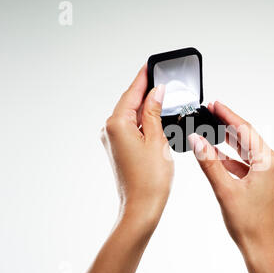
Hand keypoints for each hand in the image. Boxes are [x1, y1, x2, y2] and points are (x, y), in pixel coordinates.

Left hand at [101, 65, 172, 232]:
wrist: (141, 208)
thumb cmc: (150, 180)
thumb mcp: (157, 139)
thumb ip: (154, 112)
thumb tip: (157, 92)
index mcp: (117, 124)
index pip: (132, 93)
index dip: (143, 78)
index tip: (151, 65)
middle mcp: (110, 130)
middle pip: (130, 103)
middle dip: (146, 92)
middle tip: (161, 79)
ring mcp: (113, 141)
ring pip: (131, 116)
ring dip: (146, 108)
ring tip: (163, 98)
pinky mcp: (118, 150)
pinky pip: (131, 128)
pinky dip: (144, 122)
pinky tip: (157, 119)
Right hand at [188, 101, 273, 272]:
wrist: (264, 249)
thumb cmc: (249, 224)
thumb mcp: (224, 189)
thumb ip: (209, 162)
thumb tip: (197, 140)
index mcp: (268, 162)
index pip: (245, 130)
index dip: (228, 115)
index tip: (215, 104)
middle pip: (247, 138)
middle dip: (228, 126)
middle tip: (210, 113)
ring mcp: (271, 174)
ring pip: (247, 151)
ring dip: (229, 143)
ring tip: (211, 131)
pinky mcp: (266, 182)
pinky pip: (247, 165)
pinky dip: (233, 160)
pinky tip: (218, 156)